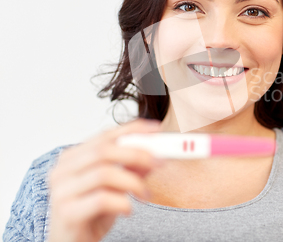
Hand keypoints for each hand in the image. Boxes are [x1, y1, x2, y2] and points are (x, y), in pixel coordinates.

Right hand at [47, 118, 162, 241]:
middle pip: (104, 151)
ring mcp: (62, 191)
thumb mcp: (115, 187)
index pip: (105, 135)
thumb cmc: (91, 214)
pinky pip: (102, 199)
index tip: (157, 129)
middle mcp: (63, 170)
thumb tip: (154, 153)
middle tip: (159, 163)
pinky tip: (128, 209)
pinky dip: (123, 203)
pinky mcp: (67, 213)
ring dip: (133, 182)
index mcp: (72, 158)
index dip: (133, 130)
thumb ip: (131, 168)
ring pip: (104, 173)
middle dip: (138, 154)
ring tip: (145, 195)